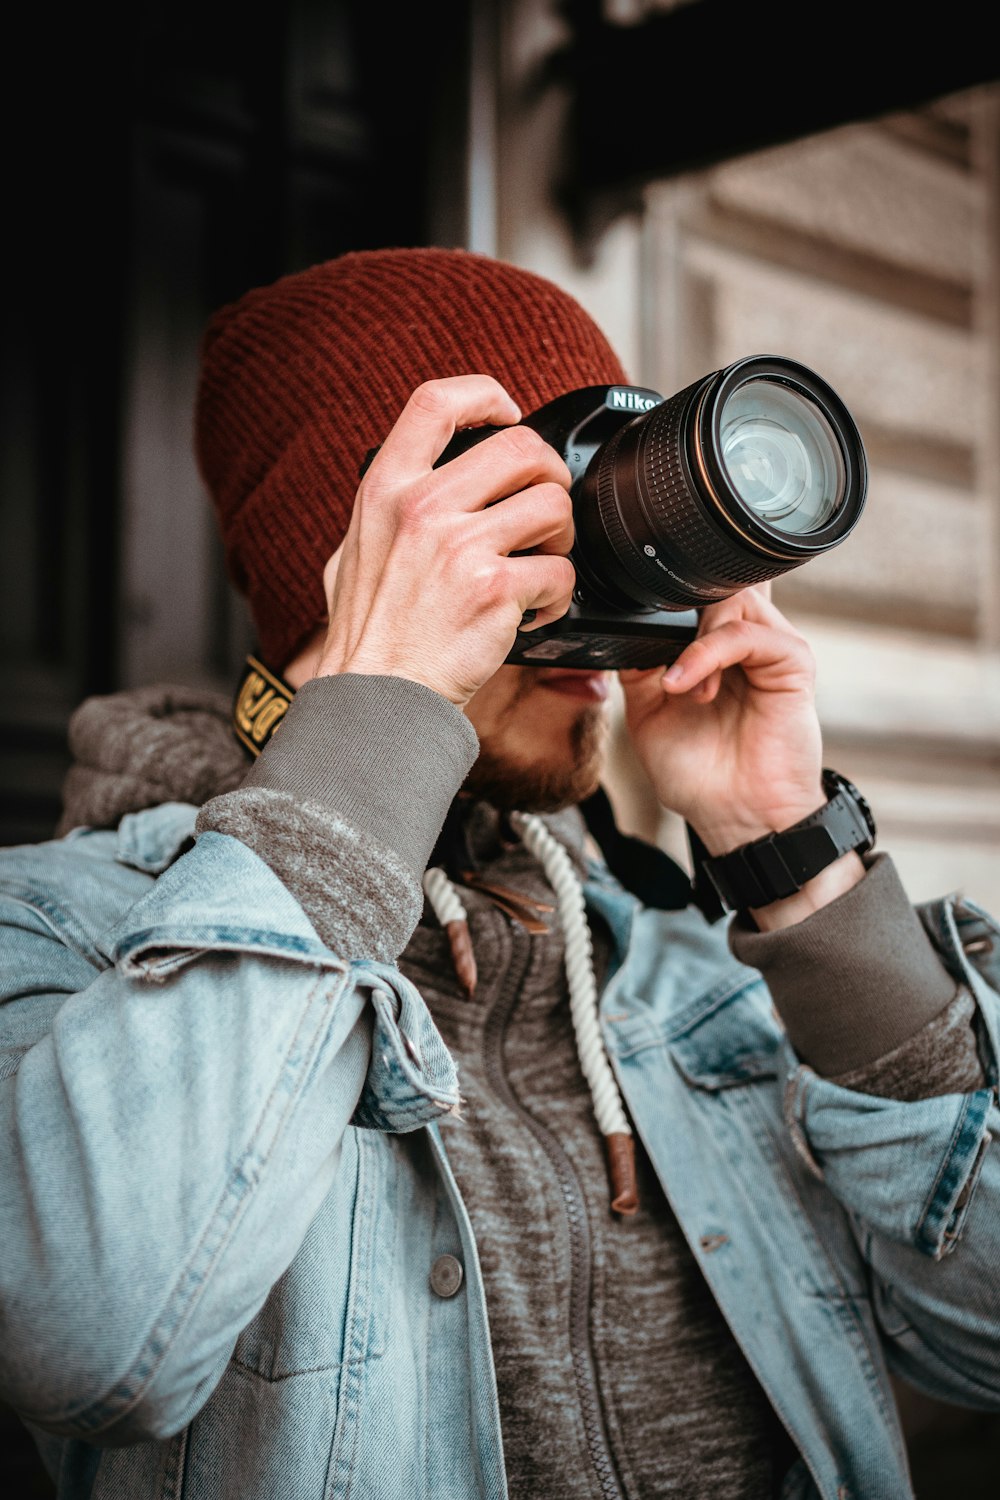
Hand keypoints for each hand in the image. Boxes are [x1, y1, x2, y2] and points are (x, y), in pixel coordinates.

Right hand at [311, 376, 575, 706]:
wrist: (375, 698)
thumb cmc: (367, 635)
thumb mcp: (352, 552)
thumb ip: (386, 511)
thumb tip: (414, 482)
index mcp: (385, 489)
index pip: (436, 401)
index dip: (485, 395)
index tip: (508, 414)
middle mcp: (421, 508)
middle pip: (521, 446)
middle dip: (550, 475)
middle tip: (545, 510)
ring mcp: (459, 547)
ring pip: (552, 506)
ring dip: (561, 538)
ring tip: (541, 565)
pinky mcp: (494, 590)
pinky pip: (560, 572)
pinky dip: (559, 596)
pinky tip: (535, 612)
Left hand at [620, 588, 864, 925]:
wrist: (735, 817)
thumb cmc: (699, 774)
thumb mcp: (645, 711)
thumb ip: (638, 664)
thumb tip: (625, 628)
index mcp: (713, 647)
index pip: (695, 591)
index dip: (664, 599)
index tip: (633, 624)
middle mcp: (744, 640)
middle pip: (713, 583)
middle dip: (677, 615)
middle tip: (661, 665)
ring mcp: (770, 647)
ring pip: (731, 598)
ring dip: (693, 639)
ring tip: (680, 687)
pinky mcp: (792, 662)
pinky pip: (749, 633)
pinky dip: (710, 653)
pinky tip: (693, 688)